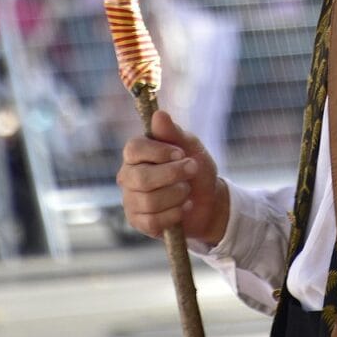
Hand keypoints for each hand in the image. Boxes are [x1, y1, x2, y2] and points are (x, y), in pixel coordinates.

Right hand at [116, 109, 228, 243]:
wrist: (208, 199)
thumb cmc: (195, 168)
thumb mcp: (190, 146)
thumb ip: (173, 132)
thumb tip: (158, 114)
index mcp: (137, 153)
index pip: (134, 149)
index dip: (158, 152)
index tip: (181, 153)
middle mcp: (128, 175)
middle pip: (141, 178)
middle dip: (173, 175)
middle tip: (192, 169)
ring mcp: (131, 200)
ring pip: (149, 201)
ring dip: (177, 195)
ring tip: (187, 190)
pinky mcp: (138, 221)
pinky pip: (153, 221)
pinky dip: (175, 214)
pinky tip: (183, 208)